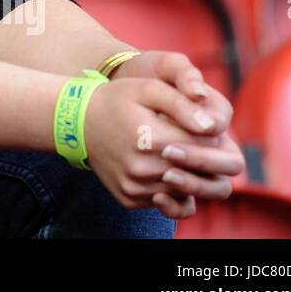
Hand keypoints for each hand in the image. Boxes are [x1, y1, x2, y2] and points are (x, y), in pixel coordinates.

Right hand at [81, 76, 243, 218]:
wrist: (78, 122)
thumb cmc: (118, 100)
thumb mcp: (148, 88)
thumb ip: (182, 104)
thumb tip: (212, 127)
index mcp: (152, 138)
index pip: (208, 146)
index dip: (212, 135)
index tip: (200, 124)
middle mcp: (143, 169)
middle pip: (202, 175)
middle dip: (208, 158)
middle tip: (196, 142)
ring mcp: (135, 188)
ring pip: (188, 192)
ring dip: (192, 175)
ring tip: (178, 153)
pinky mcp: (130, 199)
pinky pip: (168, 203)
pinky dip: (173, 188)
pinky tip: (163, 167)